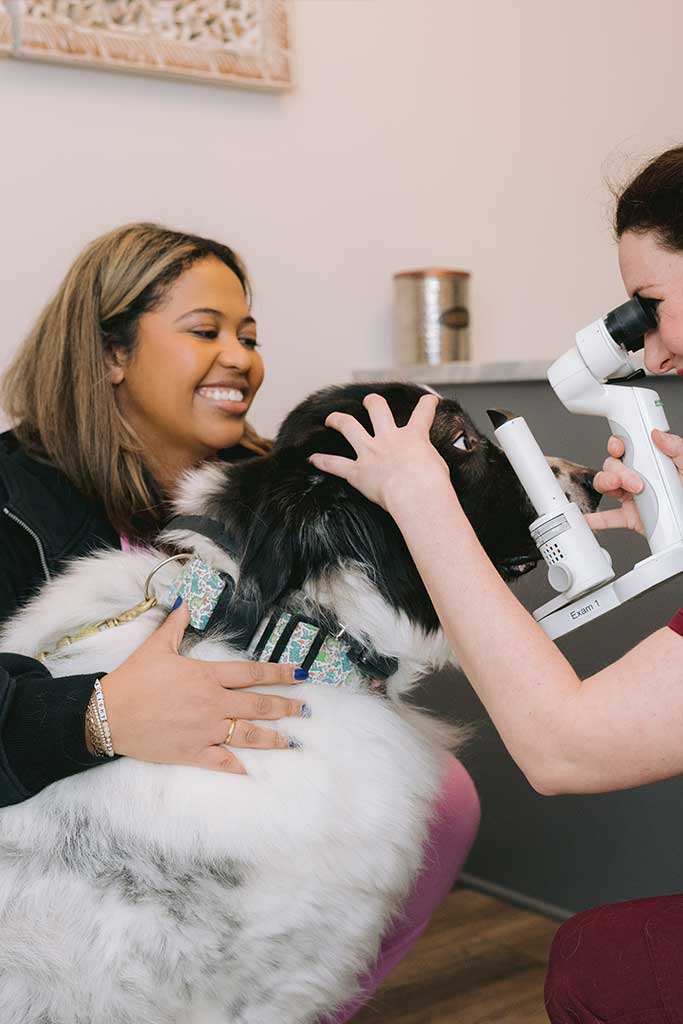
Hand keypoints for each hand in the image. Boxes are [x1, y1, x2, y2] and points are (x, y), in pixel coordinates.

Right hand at [93, 601, 306, 773]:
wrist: (108, 715)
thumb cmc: (133, 679)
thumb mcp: (156, 647)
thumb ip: (176, 625)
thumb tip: (186, 603)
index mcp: (207, 676)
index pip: (252, 673)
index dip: (280, 673)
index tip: (301, 674)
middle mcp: (212, 704)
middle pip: (258, 705)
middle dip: (286, 707)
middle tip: (305, 710)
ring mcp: (205, 731)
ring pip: (247, 735)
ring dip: (273, 739)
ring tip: (291, 742)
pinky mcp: (192, 753)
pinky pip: (221, 761)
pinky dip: (238, 766)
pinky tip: (252, 770)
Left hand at [308, 393, 449, 511]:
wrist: (417, 493)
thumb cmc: (433, 484)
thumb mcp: (441, 466)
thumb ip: (432, 460)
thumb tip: (435, 470)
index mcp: (414, 436)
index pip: (423, 413)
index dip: (427, 404)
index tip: (429, 400)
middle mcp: (389, 438)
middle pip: (377, 408)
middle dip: (373, 402)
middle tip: (370, 402)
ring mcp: (371, 452)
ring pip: (349, 426)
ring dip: (338, 420)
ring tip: (332, 418)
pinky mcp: (358, 471)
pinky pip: (335, 464)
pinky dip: (322, 461)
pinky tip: (312, 458)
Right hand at [586, 429, 682, 533]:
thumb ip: (676, 448)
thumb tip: (659, 435)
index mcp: (649, 463)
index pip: (626, 448)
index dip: (617, 445)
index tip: (619, 447)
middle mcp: (636, 477)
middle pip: (612, 466)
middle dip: (619, 471)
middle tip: (634, 481)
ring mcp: (630, 496)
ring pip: (605, 486)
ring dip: (605, 484)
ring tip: (617, 488)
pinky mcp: (629, 516)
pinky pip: (608, 517)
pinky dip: (596, 519)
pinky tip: (589, 519)